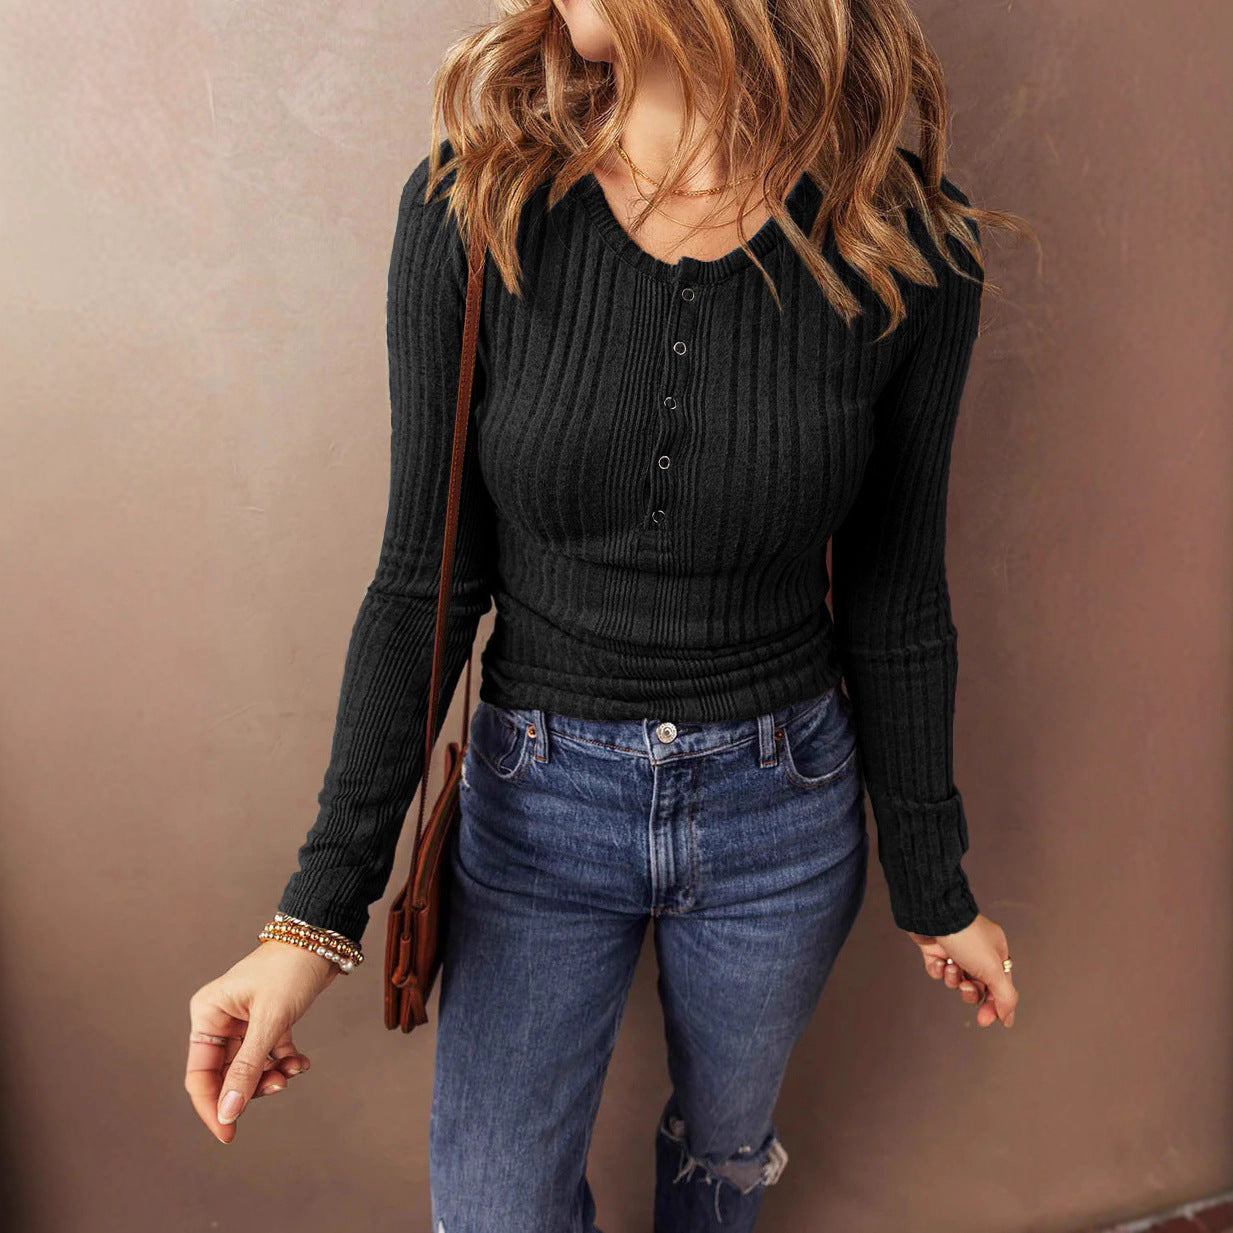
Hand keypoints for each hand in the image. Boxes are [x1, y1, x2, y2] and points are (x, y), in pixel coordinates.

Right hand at [185, 941, 340, 1142]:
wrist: (322, 939)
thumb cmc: (290, 970)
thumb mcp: (269, 1022)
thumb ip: (247, 1069)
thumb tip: (227, 1112)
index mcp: (208, 1015)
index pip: (200, 1075)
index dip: (213, 1107)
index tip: (229, 1134)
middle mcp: (220, 1020)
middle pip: (226, 1075)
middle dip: (251, 1088)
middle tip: (278, 1088)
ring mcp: (244, 1022)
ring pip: (250, 1068)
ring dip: (270, 1076)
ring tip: (292, 1071)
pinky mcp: (267, 1021)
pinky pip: (269, 1055)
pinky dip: (284, 1063)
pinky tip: (301, 1062)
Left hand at [908, 912, 1017, 1027]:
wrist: (934, 915)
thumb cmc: (967, 937)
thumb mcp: (993, 969)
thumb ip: (1004, 996)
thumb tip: (1008, 1018)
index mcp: (996, 952)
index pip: (1000, 986)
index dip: (995, 1005)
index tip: (987, 1020)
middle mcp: (976, 951)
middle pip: (978, 987)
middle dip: (971, 992)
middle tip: (966, 989)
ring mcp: (955, 950)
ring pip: (957, 980)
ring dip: (953, 978)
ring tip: (951, 967)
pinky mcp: (935, 950)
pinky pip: (938, 970)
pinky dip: (937, 969)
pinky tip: (938, 959)